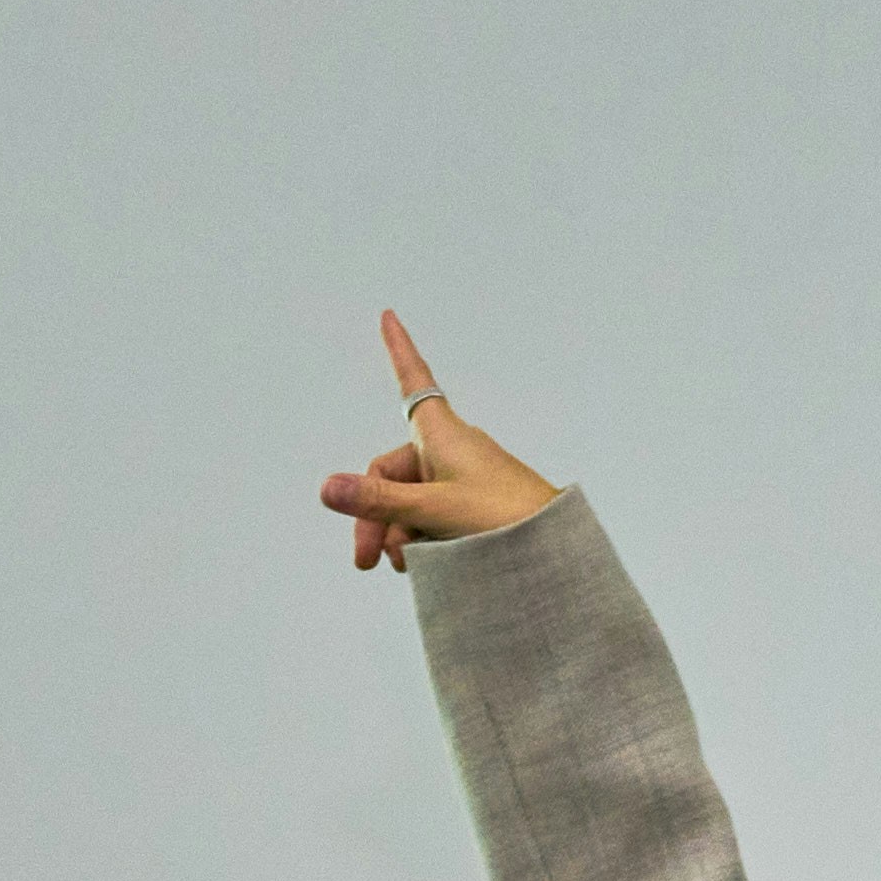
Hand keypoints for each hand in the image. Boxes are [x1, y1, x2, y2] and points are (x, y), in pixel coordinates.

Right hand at [319, 310, 557, 570]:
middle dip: (375, 516)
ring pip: (408, 501)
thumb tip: (327, 488)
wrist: (554, 550)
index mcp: (442, 433)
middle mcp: (448, 449)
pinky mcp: (471, 506)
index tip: (388, 316)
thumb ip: (378, 501)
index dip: (399, 349)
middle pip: (391, 473)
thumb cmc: (503, 517)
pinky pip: (430, 516)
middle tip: (366, 562)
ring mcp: (460, 478)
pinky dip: (420, 538)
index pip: (413, 379)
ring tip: (407, 565)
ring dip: (398, 533)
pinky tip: (425, 563)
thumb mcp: (432, 509)